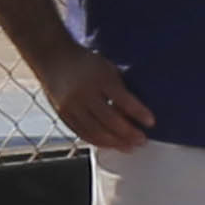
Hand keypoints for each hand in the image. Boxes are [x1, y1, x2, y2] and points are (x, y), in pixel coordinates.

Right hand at [35, 48, 158, 155]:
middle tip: (142, 140)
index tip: (151, 122)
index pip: (123, 99)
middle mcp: (84, 93)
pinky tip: (110, 144)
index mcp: (99, 78)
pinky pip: (82, 133)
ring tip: (129, 147)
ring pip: (95, 131)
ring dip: (115, 142)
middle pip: (109, 120)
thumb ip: (120, 90)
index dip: (138, 112)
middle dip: (128, 133)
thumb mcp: (108, 69)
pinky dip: (98, 141)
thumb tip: (135, 114)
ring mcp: (71, 106)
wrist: (53, 58)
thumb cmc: (86, 63)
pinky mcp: (62, 114)